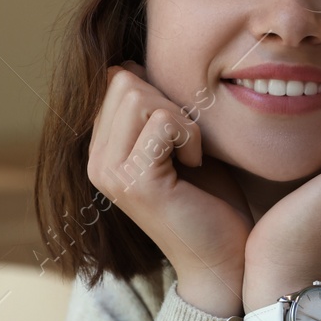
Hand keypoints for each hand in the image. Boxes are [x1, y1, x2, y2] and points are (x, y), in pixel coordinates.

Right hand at [87, 62, 254, 315]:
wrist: (225, 258)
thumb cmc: (211, 199)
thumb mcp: (178, 142)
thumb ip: (154, 108)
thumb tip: (131, 63)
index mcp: (101, 149)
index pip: (115, 78)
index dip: (158, 91)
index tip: (180, 129)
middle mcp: (96, 161)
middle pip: (123, 80)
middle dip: (170, 101)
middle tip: (190, 143)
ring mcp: (109, 172)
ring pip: (138, 94)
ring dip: (182, 119)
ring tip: (192, 154)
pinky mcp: (136, 182)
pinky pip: (164, 121)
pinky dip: (190, 136)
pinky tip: (196, 163)